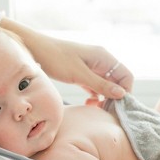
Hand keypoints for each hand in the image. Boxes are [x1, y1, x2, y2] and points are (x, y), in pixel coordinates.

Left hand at [0, 18, 132, 103]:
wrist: (33, 49)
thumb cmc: (55, 58)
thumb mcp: (79, 74)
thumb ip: (101, 85)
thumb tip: (122, 94)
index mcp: (104, 57)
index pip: (126, 76)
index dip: (126, 91)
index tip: (118, 106)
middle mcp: (101, 62)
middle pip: (117, 82)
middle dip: (114, 97)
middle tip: (106, 110)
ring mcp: (92, 68)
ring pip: (107, 86)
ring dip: (104, 98)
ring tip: (96, 108)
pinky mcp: (82, 74)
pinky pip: (96, 87)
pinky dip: (95, 96)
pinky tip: (89, 103)